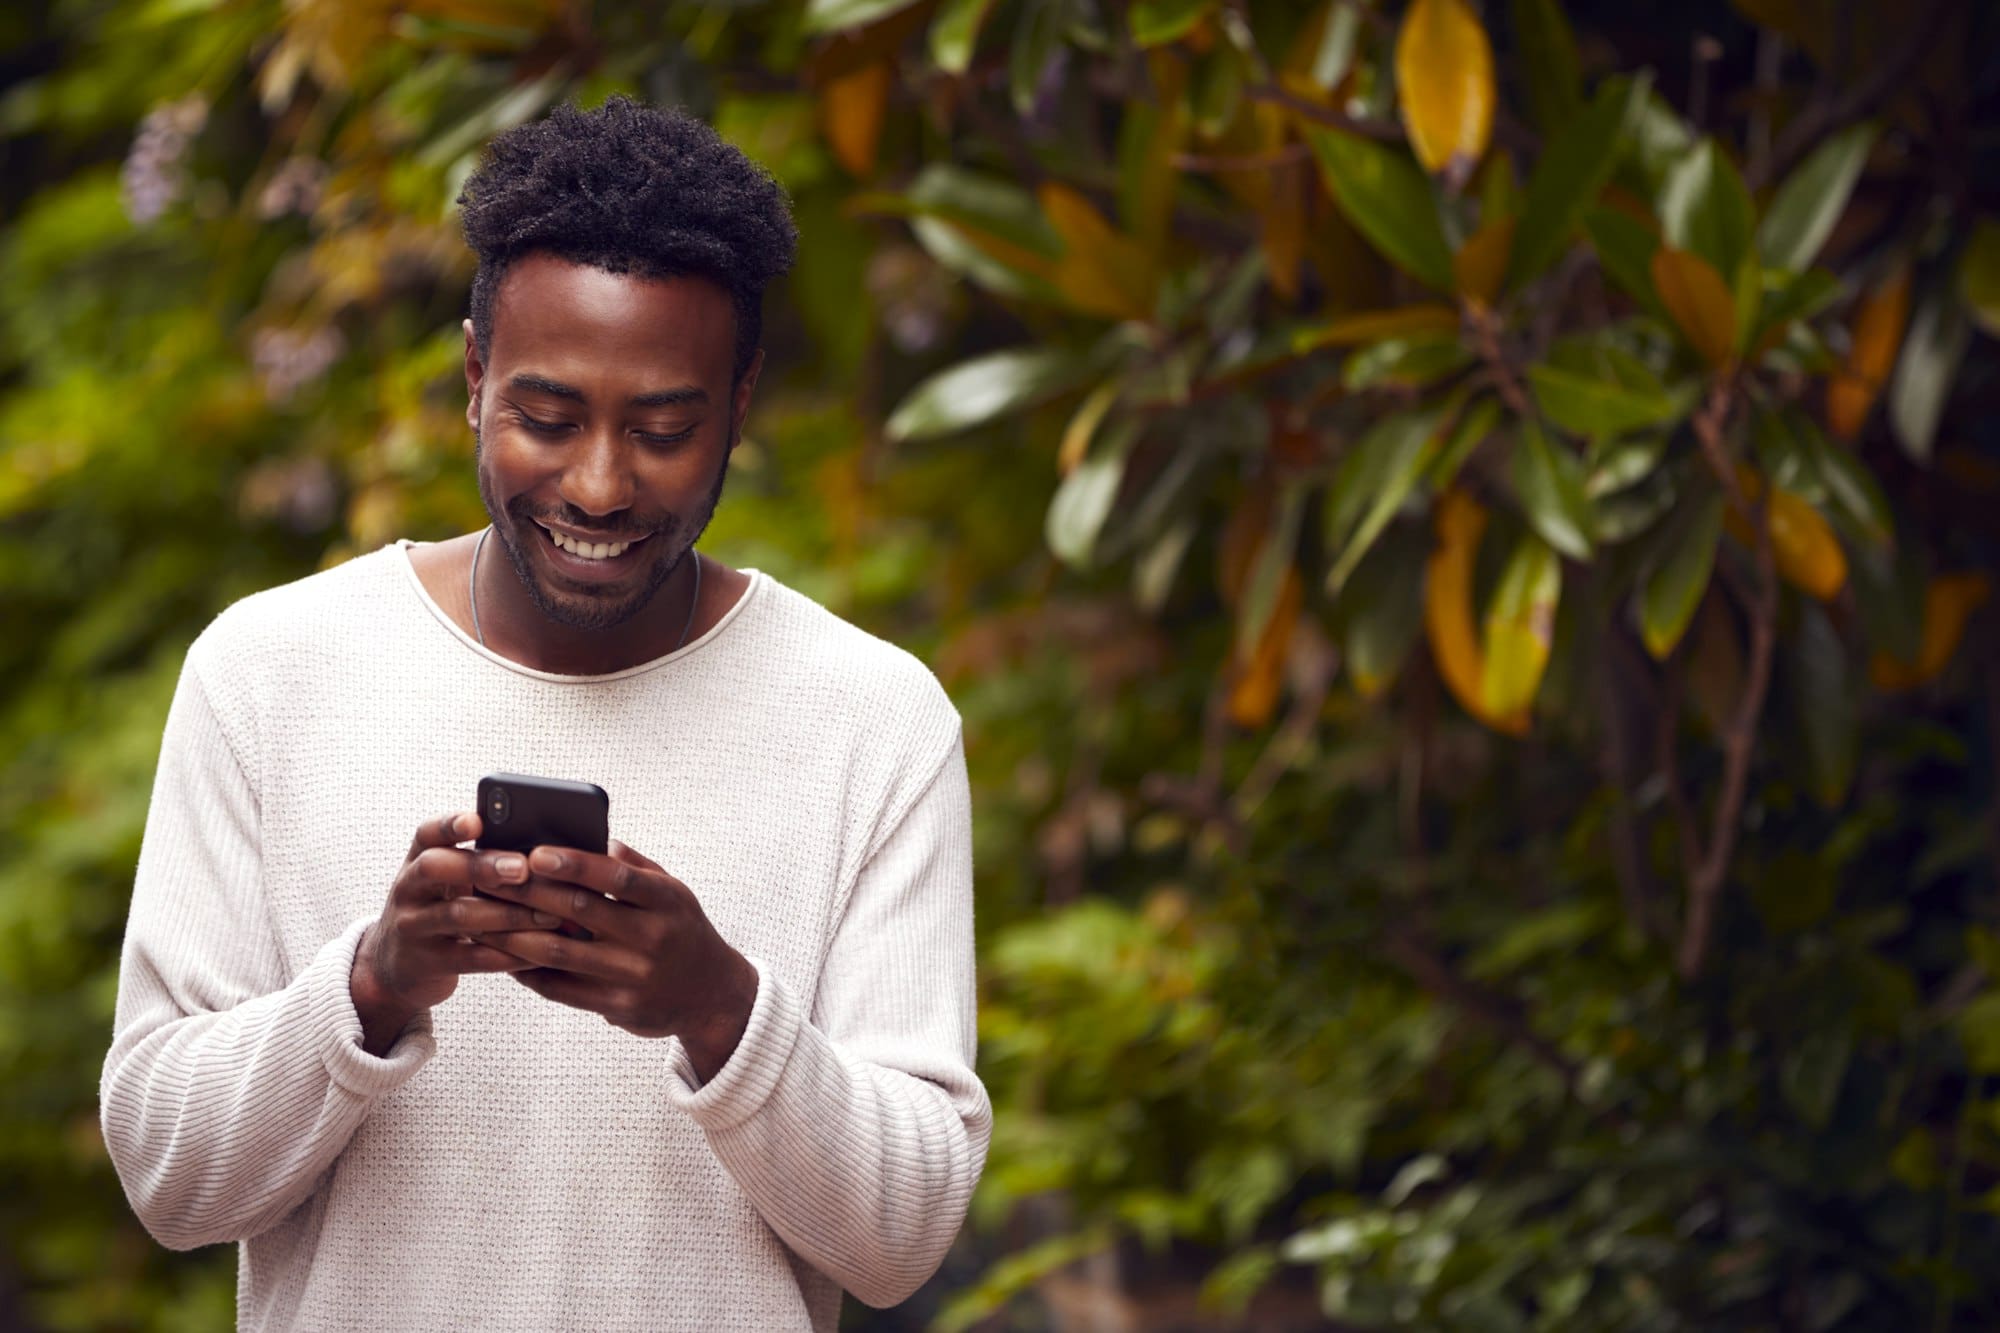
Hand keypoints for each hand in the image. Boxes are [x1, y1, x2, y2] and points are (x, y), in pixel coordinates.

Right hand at [350, 812, 560, 1054]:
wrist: (395, 966)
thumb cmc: (439, 909)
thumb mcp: (445, 881)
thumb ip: (477, 861)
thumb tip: (542, 847)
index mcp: (417, 860)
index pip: (427, 833)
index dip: (449, 824)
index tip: (477, 820)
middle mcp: (409, 889)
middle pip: (434, 867)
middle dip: (480, 866)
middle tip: (522, 868)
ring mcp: (413, 927)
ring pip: (457, 915)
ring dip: (507, 914)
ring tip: (548, 914)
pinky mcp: (428, 963)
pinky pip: (471, 958)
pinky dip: (508, 955)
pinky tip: (539, 952)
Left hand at [477, 840, 758, 1080]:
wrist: (712, 995)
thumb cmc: (682, 930)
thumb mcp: (674, 892)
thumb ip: (634, 866)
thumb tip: (591, 839)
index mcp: (667, 901)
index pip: (618, 877)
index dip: (576, 864)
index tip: (536, 853)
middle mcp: (652, 938)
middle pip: (580, 912)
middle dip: (529, 892)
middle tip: (489, 876)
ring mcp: (635, 976)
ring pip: (561, 953)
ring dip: (515, 933)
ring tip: (481, 917)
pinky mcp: (618, 1006)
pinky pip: (562, 988)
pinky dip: (528, 971)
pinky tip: (503, 954)